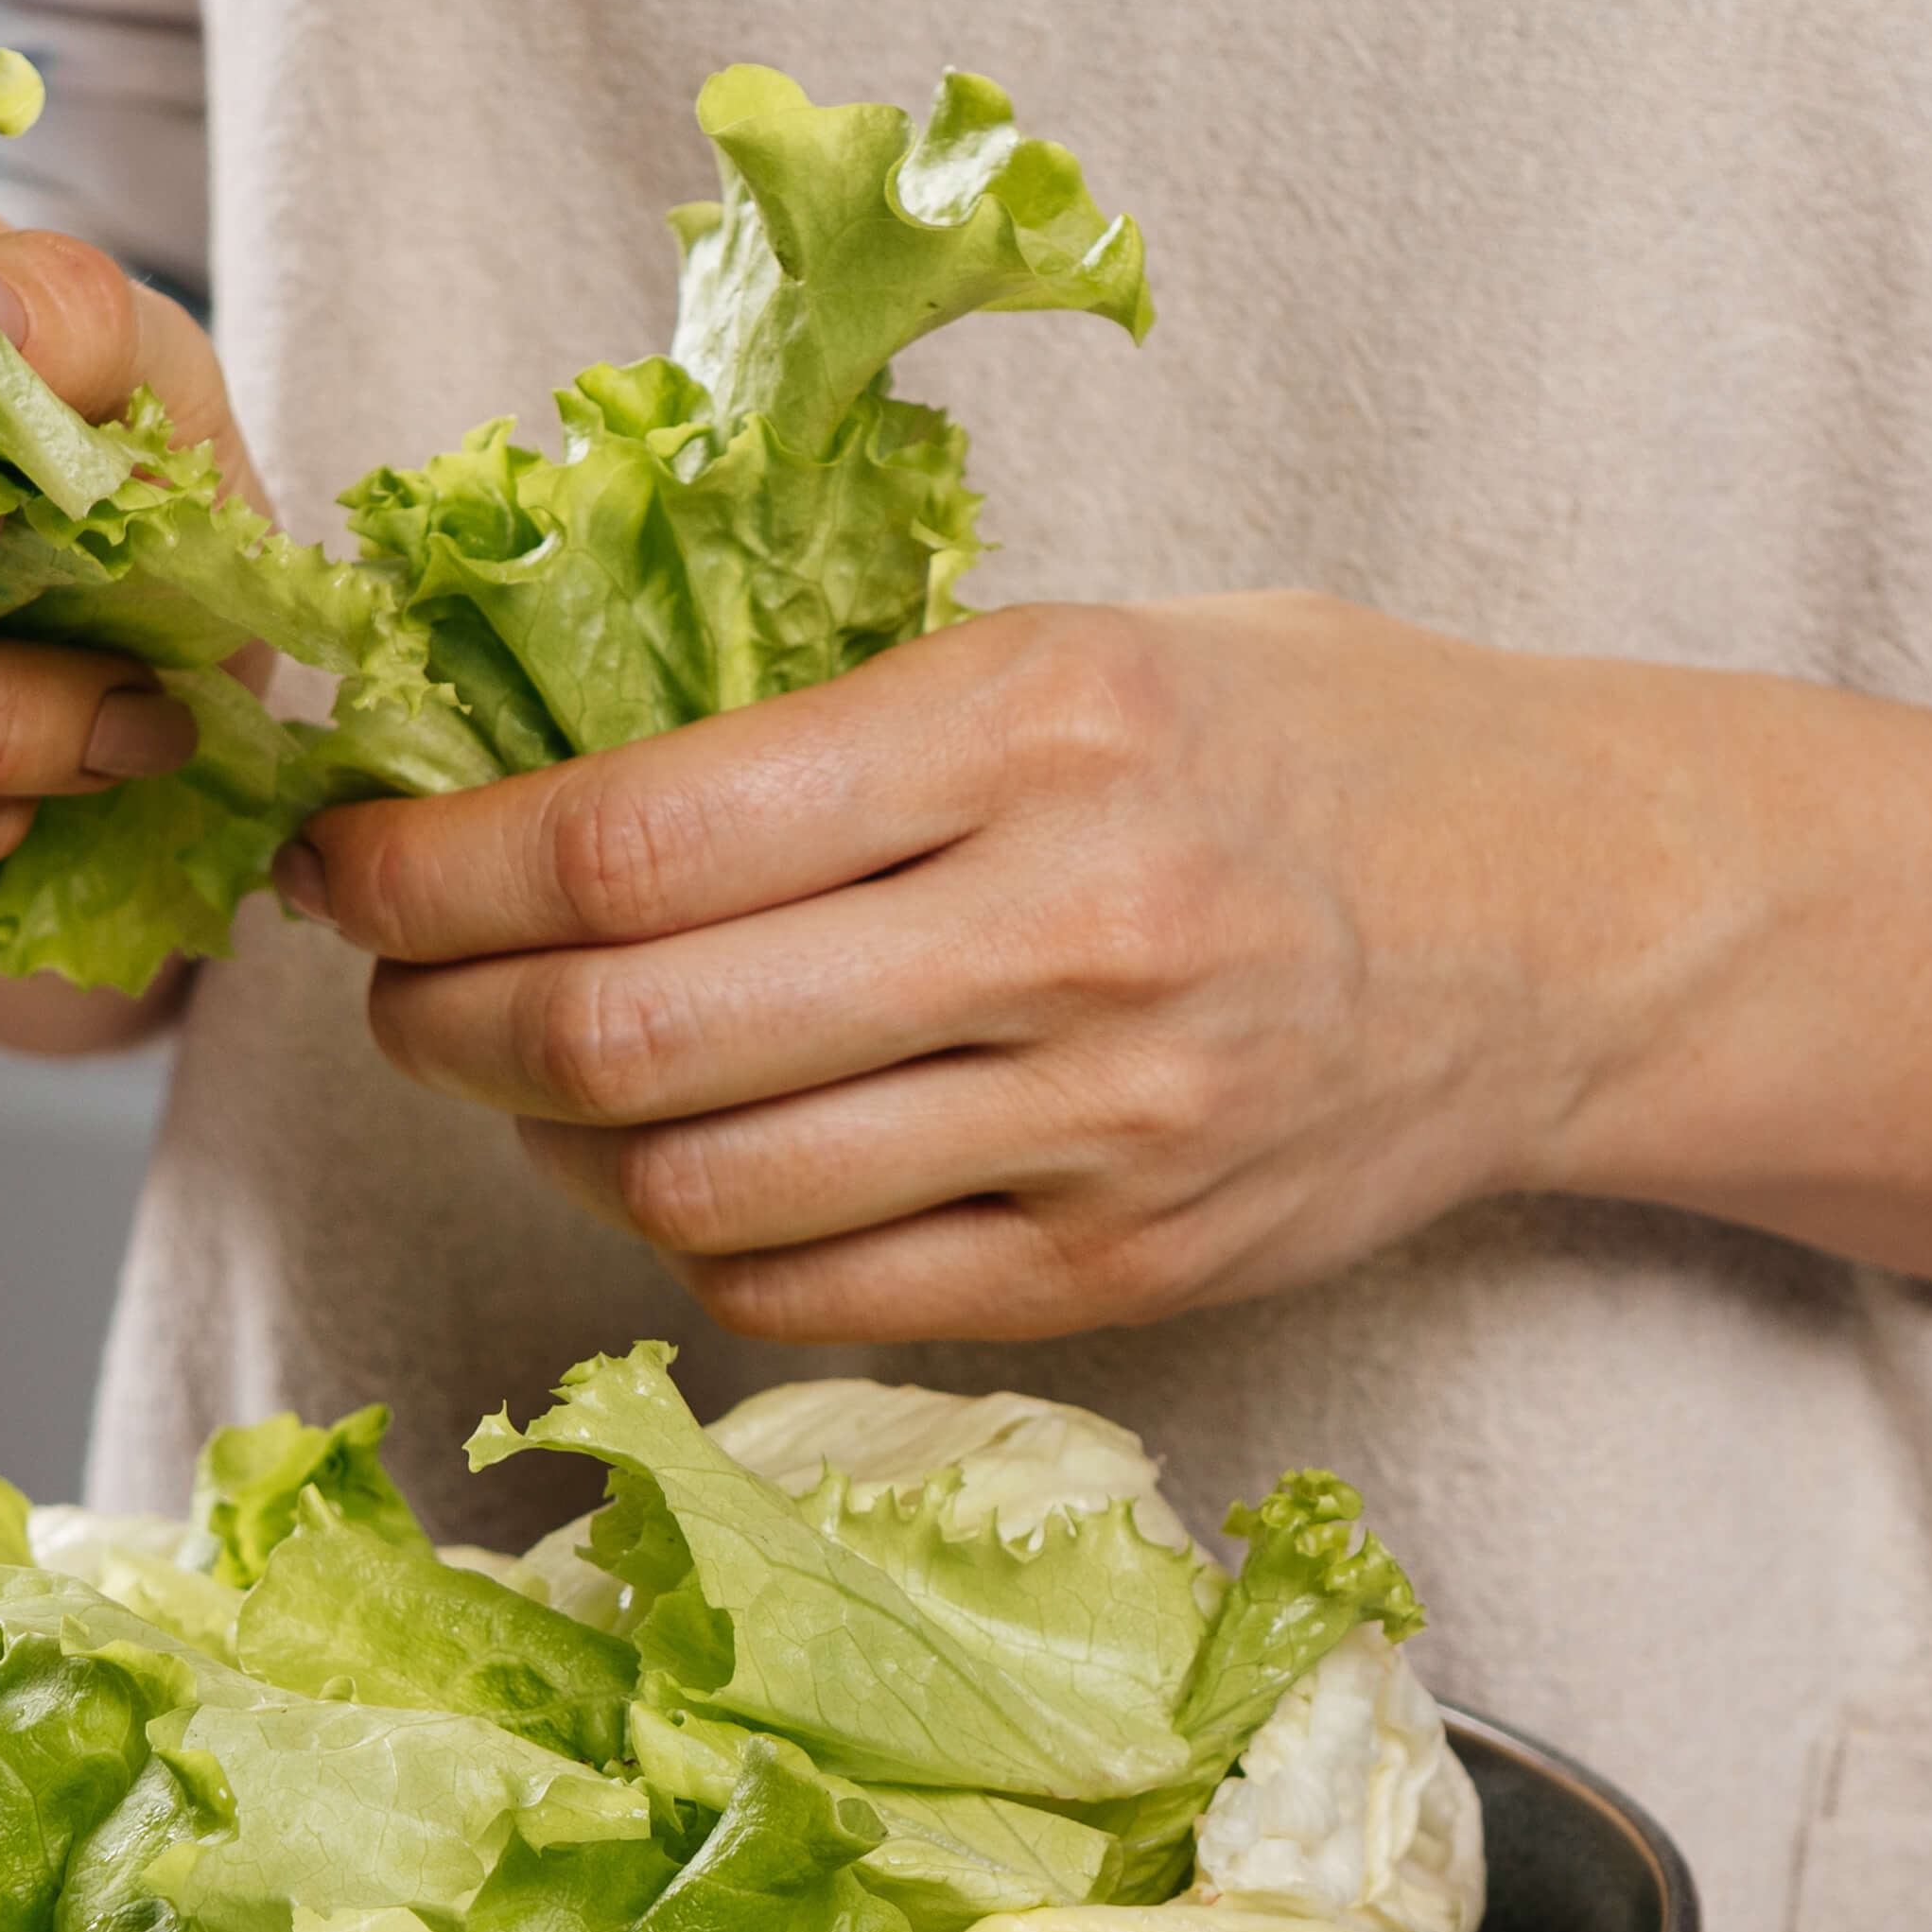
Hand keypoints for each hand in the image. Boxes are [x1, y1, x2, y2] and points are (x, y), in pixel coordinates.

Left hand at [302, 598, 1663, 1343]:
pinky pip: (815, 1293)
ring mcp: (1102, 1124)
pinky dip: (690, 1240)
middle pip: (628, 1035)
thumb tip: (546, 781)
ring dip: (547, 1145)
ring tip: (523, 1080)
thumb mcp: (1087, 638)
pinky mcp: (1126, 1269)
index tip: (350, 864)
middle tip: (391, 988)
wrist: (1582, 916)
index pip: (632, 836)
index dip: (432, 872)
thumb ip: (843, 717)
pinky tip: (675, 1167)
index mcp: (1034, 721)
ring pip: (695, 1188)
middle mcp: (1067, 928)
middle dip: (438, 1022)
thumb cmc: (1311, 746)